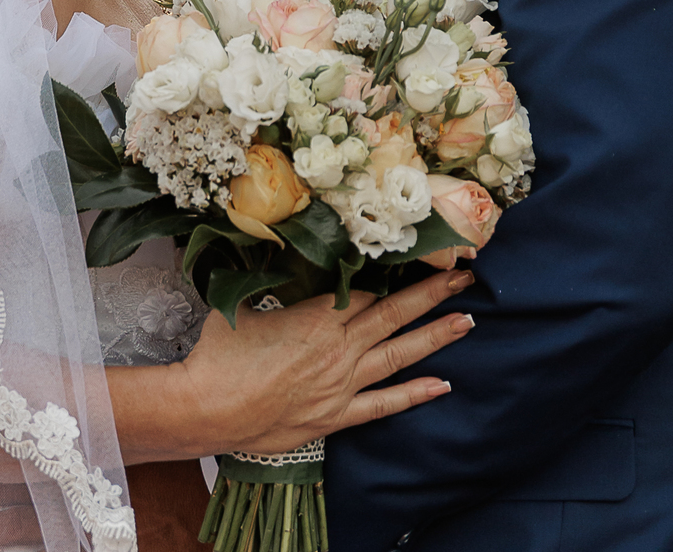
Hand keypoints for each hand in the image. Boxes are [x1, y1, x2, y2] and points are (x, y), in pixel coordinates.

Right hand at [179, 267, 473, 456]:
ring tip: (466, 321)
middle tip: (465, 277)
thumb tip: (277, 256)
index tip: (423, 258)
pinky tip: (441, 385)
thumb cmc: (220, 354)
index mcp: (317, 316)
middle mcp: (338, 348)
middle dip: (432, 294)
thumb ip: (271, 281)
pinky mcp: (336, 416)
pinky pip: (383, 405)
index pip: (368, 290)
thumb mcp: (246, 304)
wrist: (206, 408)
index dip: (397, 274)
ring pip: (398, 355)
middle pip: (394, 314)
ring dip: (434, 337)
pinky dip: (413, 394)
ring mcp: (341, 384)